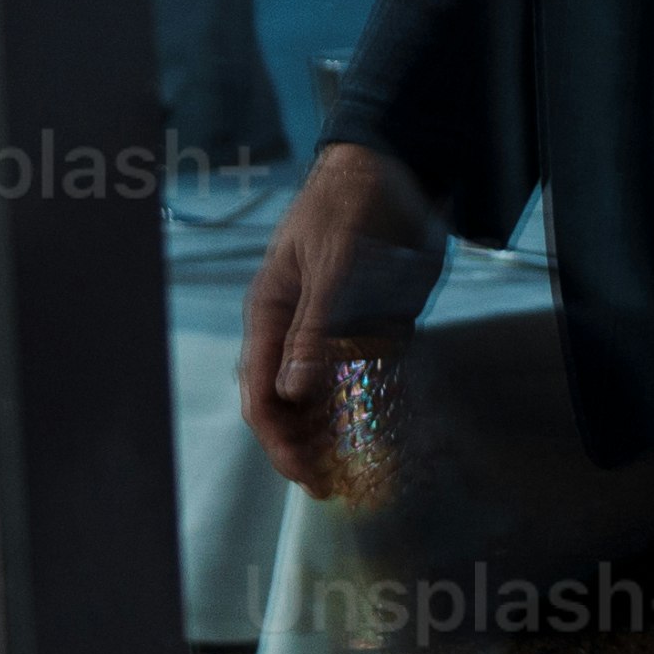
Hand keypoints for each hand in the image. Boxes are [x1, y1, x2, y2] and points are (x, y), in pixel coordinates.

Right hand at [232, 139, 444, 486]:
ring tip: (357, 474)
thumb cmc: (347, 206)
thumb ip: (316, 327)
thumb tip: (292, 390)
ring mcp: (335, 329)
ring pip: (328, 396)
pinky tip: (386, 436)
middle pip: (292, 404)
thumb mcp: (333, 263)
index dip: (279, 438)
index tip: (303, 472)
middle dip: (307, 447)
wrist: (392, 167)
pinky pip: (368, 376)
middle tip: (334, 486)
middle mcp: (298, 330)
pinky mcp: (373, 324)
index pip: (262, 393)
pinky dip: (374, 406)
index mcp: (271, 316)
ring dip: (338, 435)